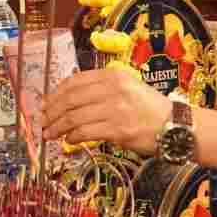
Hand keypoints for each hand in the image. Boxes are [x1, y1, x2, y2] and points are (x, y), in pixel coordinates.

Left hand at [42, 65, 171, 155]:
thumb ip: (101, 89)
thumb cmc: (149, 108)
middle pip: (70, 99)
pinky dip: (73, 137)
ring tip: (50, 133)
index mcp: (113, 76)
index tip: (46, 103)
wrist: (174, 125)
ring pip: (74, 117)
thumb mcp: (127, 88)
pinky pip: (85, 132)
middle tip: (43, 121)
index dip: (55, 93)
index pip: (75, 81)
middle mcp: (113, 89)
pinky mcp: (117, 129)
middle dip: (52, 111)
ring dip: (58, 126)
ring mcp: (115, 109)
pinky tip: (69, 140)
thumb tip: (69, 100)